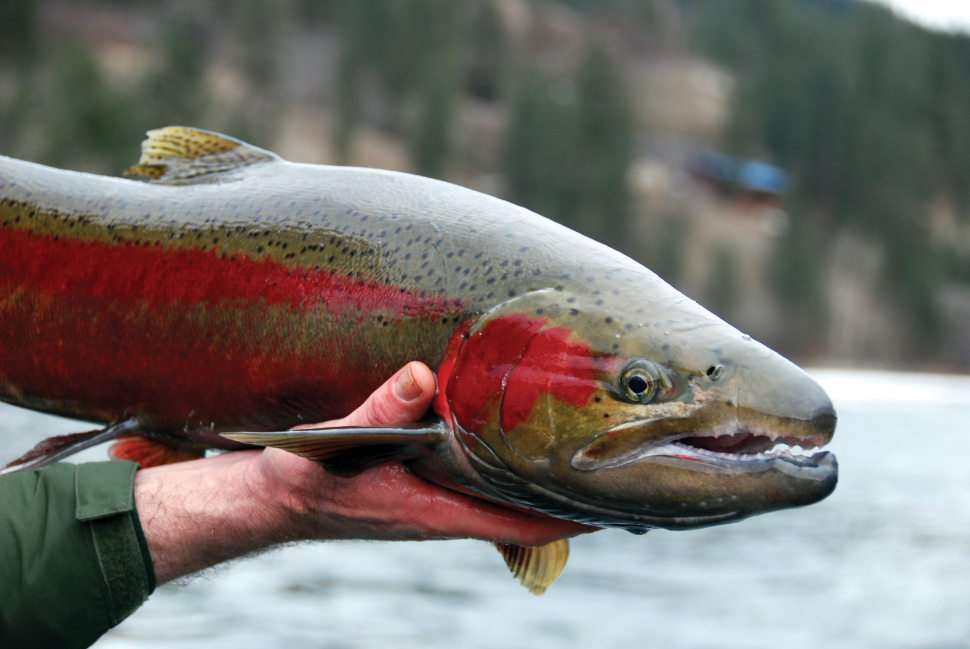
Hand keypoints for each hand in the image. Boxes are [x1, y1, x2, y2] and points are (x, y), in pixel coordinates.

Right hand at [136, 362, 594, 583]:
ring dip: (542, 483)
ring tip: (585, 452)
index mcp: (430, 511)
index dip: (570, 517)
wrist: (262, 503)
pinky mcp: (419, 491)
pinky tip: (517, 445)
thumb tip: (422, 376)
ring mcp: (432, 505)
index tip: (619, 503)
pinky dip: (508, 472)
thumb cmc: (297, 480)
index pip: (518, 522)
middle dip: (569, 497)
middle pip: (523, 512)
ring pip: (503, 499)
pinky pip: (479, 487)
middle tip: (622, 468)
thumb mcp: (329, 445)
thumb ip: (376, 411)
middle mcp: (441, 513)